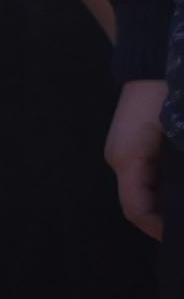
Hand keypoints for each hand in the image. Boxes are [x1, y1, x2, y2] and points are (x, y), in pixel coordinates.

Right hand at [115, 79, 169, 241]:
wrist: (155, 58)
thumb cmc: (166, 94)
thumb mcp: (173, 134)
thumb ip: (177, 170)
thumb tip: (180, 196)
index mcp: (127, 158)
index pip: (137, 209)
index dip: (158, 229)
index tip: (179, 240)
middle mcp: (120, 158)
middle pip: (137, 204)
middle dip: (162, 221)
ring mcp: (124, 151)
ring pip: (141, 192)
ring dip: (163, 206)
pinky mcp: (134, 145)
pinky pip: (144, 178)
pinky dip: (162, 191)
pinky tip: (180, 192)